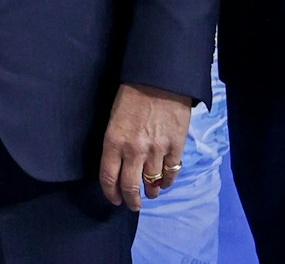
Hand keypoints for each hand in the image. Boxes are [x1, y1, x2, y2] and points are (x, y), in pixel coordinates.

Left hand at [97, 82, 190, 209]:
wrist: (160, 80)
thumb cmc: (132, 95)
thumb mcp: (114, 118)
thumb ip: (116, 143)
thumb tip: (121, 163)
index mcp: (114, 141)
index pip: (109, 177)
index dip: (111, 193)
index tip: (114, 199)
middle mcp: (134, 150)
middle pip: (131, 186)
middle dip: (131, 200)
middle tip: (133, 205)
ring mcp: (156, 150)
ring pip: (153, 182)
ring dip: (151, 192)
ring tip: (151, 194)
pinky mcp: (176, 147)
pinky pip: (172, 173)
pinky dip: (168, 181)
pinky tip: (164, 182)